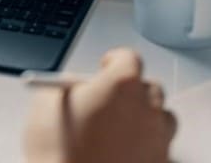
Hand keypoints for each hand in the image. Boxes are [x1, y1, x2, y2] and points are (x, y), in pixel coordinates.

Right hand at [23, 48, 176, 162]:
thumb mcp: (47, 103)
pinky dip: (146, 146)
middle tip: (111, 100)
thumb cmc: (58, 150)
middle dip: (132, 90)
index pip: (128, 58)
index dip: (115, 61)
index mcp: (122, 84)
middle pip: (149, 87)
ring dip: (146, 117)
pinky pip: (159, 147)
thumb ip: (68, 86)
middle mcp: (146, 107)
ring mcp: (156, 138)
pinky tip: (124, 152)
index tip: (106, 67)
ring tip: (122, 129)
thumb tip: (76, 87)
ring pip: (163, 118)